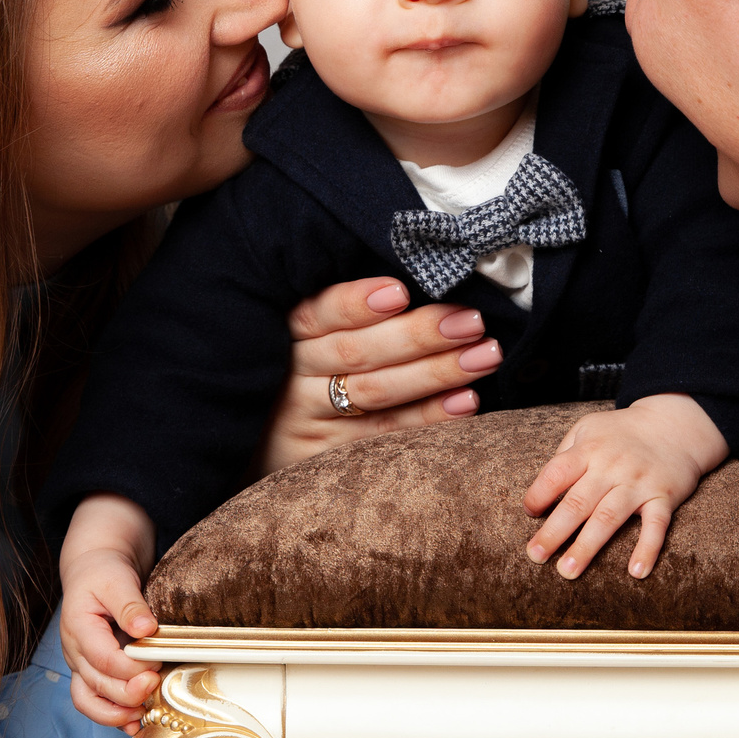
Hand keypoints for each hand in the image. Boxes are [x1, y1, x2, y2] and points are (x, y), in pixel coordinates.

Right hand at [59, 496, 159, 729]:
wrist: (94, 570)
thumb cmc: (103, 572)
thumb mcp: (116, 579)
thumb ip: (130, 604)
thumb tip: (146, 628)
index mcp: (78, 628)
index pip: (103, 659)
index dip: (131, 668)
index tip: (156, 664)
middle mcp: (75, 651)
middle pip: (97, 684)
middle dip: (128, 692)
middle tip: (157, 684)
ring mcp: (81, 665)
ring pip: (89, 701)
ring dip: (115, 714)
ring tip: (143, 714)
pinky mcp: (92, 671)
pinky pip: (96, 702)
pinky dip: (114, 717)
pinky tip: (135, 722)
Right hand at [262, 277, 501, 472]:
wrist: (253, 441)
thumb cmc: (293, 370)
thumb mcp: (299, 335)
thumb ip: (343, 314)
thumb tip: (418, 281)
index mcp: (286, 334)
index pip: (318, 314)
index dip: (356, 302)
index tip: (400, 290)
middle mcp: (292, 375)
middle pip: (357, 353)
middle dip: (418, 335)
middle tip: (472, 322)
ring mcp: (309, 419)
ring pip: (376, 393)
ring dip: (436, 373)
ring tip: (485, 355)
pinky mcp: (325, 455)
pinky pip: (384, 436)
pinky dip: (428, 418)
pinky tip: (467, 402)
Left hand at [522, 395, 726, 579]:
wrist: (673, 425)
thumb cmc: (621, 433)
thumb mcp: (588, 429)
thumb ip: (565, 455)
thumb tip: (540, 491)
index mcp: (588, 450)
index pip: (556, 473)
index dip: (538, 494)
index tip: (530, 514)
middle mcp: (611, 466)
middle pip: (577, 503)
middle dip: (554, 532)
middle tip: (535, 556)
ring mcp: (638, 482)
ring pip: (608, 518)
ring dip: (587, 546)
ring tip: (568, 571)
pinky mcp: (663, 496)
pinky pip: (656, 525)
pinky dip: (648, 548)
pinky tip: (636, 572)